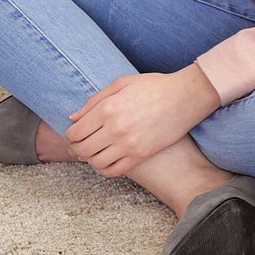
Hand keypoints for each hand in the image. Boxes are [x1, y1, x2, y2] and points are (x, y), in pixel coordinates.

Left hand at [64, 65, 220, 177]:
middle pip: (83, 149)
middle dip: (74, 149)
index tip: (70, 136)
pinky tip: (104, 161)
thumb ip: (94, 101)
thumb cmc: (153, 86)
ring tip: (90, 154)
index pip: (76, 132)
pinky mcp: (142, 155)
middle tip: (74, 147)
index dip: (68, 136)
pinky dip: (104, 169)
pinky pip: (115, 171)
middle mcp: (116, 129)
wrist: (186, 97)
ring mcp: (129, 144)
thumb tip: (73, 118)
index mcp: (108, 108)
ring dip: (89, 160)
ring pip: (96, 162)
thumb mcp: (120, 83)